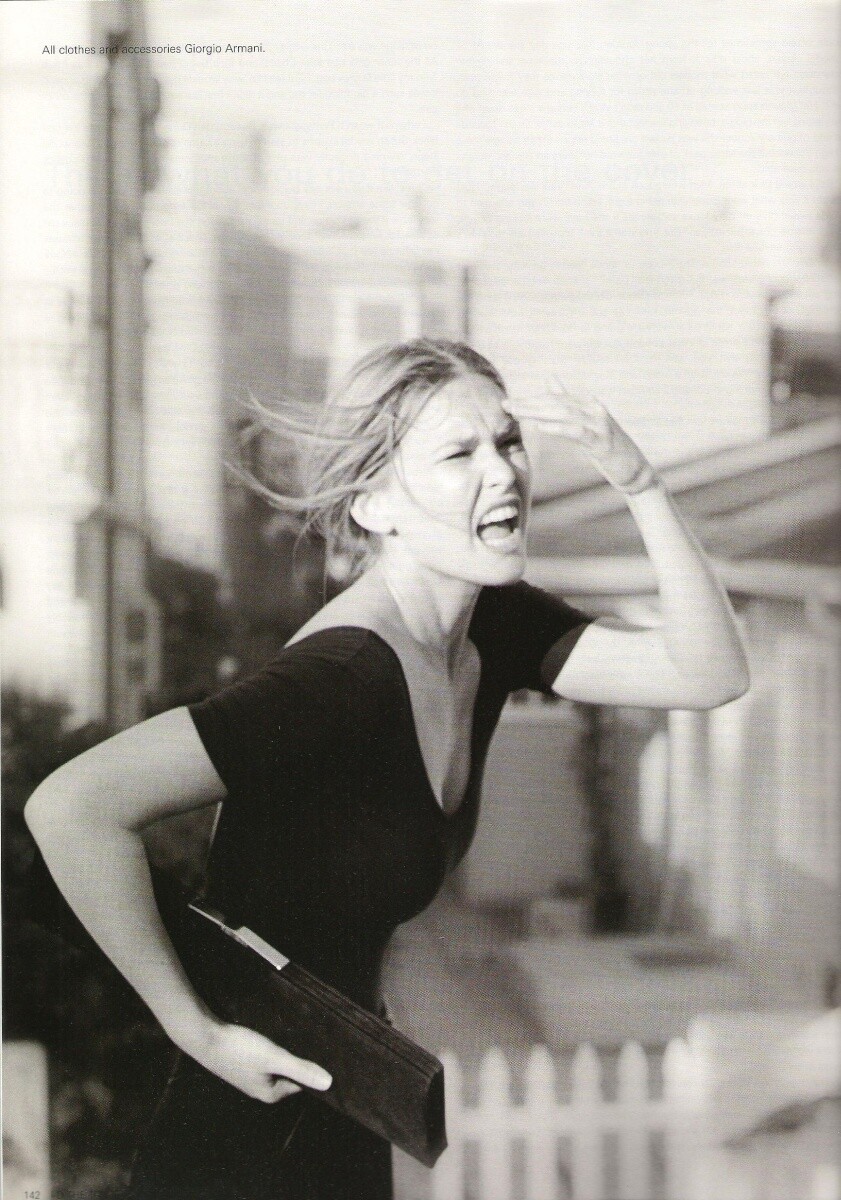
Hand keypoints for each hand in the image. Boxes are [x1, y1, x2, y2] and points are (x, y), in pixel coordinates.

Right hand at [179, 1016, 332, 1103]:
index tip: (322, 1051)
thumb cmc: (239, 1050)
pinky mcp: (240, 1062)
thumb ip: (300, 1069)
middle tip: (309, 1040)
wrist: (204, 1037)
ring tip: (292, 1035)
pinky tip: (270, 1034)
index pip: (300, 1084)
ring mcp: (248, 1075)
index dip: (310, 1068)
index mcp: (270, 1093)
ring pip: (275, 1065)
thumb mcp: (274, 1057)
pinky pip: (263, 1057)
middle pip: (287, 1074)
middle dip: (297, 1060)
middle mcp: (259, 1088)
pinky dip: (269, 1048)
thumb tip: (329, 1083)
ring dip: (283, 1053)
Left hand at [504, 377, 654, 493]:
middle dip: (529, 404)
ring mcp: (599, 424)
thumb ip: (568, 404)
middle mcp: (594, 409)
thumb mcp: (586, 425)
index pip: (554, 398)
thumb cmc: (607, 449)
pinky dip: (558, 428)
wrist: (634, 471)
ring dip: (538, 413)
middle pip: (556, 403)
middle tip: (506, 405)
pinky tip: (541, 428)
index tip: (509, 403)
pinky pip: (577, 432)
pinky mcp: (602, 441)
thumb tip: (550, 379)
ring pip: (564, 413)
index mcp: (587, 404)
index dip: (531, 400)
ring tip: (517, 414)